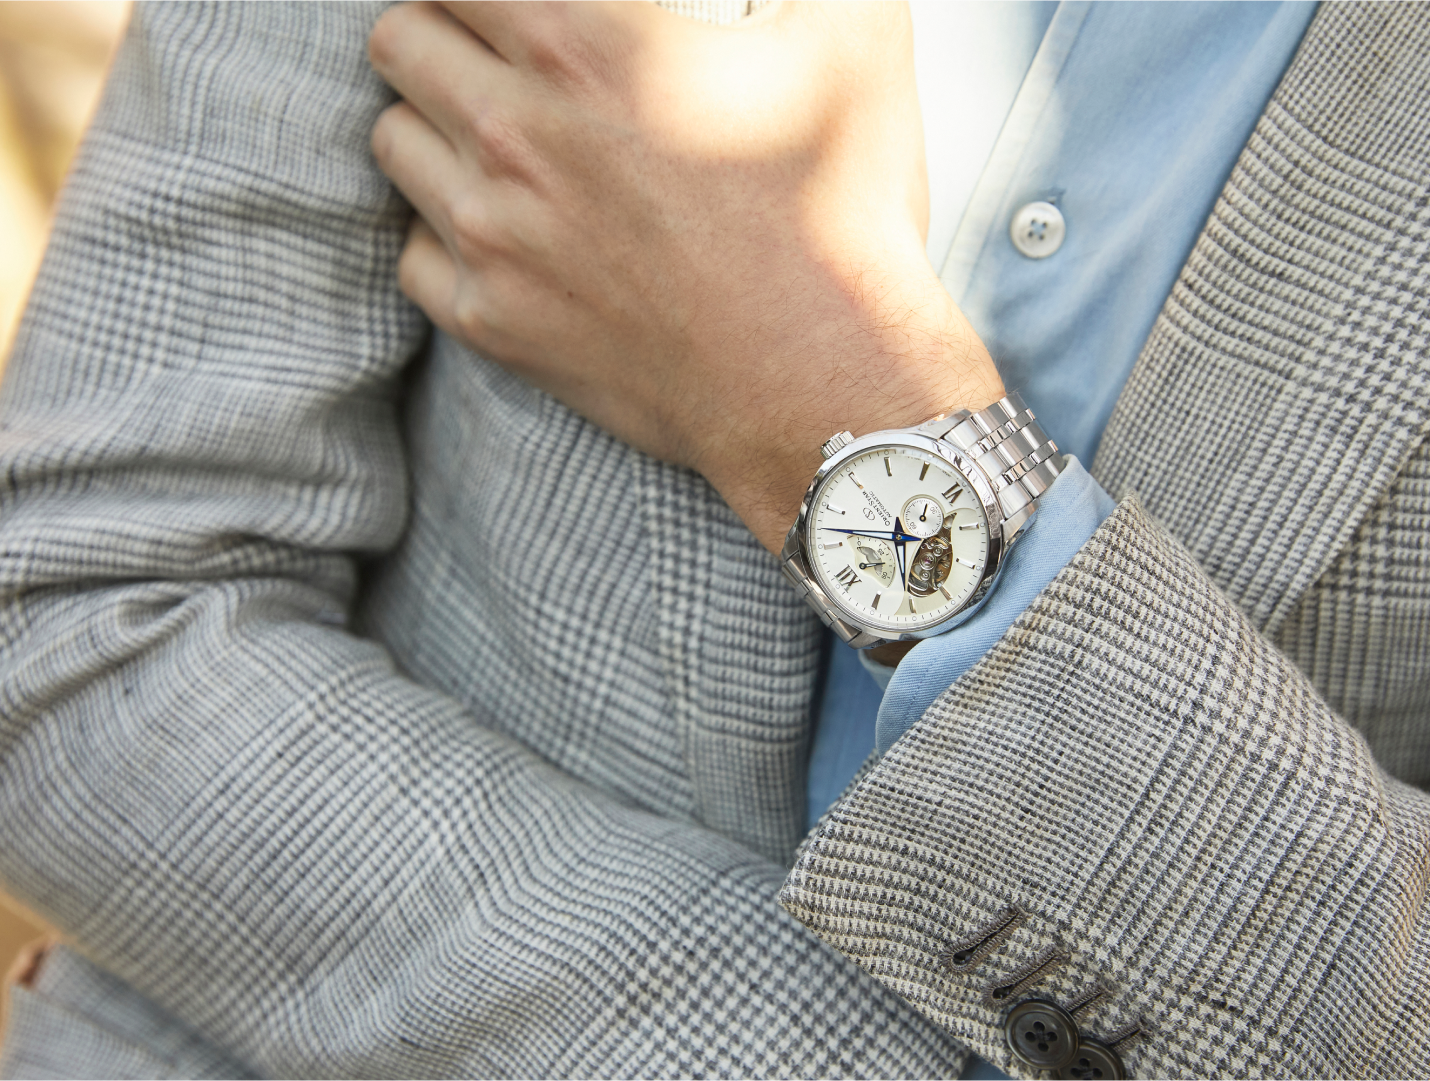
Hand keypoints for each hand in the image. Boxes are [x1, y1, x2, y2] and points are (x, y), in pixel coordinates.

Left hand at [369, 0, 1002, 551]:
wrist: (822, 380)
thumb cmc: (842, 216)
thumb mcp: (855, 42)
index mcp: (582, 43)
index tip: (501, 7)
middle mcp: (515, 133)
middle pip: (397, 42)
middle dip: (437, 39)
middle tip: (489, 62)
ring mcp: (494, 235)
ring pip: (392, 144)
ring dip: (431, 133)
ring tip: (494, 151)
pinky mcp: (493, 321)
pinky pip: (413, 255)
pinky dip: (444, 239)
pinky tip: (505, 239)